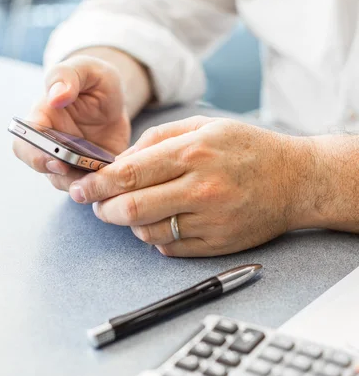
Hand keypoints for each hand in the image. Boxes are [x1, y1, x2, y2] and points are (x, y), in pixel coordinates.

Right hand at [13, 54, 130, 190]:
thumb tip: (56, 97)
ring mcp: (69, 162)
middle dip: (58, 175)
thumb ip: (68, 76)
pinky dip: (102, 185)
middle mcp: (50, 145)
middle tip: (78, 173)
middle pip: (42, 169)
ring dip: (82, 183)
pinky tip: (117, 177)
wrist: (116, 100)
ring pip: (67, 182)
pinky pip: (92, 186)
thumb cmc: (95, 81)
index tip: (56, 159)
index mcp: (42, 120)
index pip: (24, 144)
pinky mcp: (90, 172)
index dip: (35, 155)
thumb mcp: (87, 70)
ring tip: (102, 178)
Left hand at [67, 116, 314, 255]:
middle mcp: (201, 189)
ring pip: (148, 233)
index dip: (96, 184)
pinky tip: (164, 222)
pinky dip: (157, 238)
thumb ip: (158, 138)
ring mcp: (210, 221)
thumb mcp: (205, 126)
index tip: (80, 189)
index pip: (129, 174)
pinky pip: (170, 249)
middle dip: (105, 209)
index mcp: (194, 153)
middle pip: (132, 208)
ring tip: (135, 211)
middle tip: (99, 205)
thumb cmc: (248, 149)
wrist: (295, 180)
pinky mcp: (217, 244)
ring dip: (131, 225)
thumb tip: (120, 162)